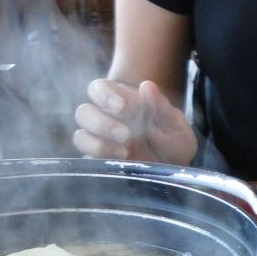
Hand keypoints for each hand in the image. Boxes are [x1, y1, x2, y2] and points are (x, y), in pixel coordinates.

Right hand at [73, 79, 197, 164]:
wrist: (174, 169)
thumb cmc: (173, 141)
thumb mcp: (176, 125)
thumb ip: (162, 106)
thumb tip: (147, 85)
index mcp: (121, 101)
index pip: (99, 89)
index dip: (104, 95)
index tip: (121, 106)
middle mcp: (105, 119)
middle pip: (83, 112)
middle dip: (101, 123)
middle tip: (125, 135)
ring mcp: (100, 142)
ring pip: (80, 137)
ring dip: (98, 144)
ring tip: (125, 153)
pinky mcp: (99, 163)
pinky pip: (86, 161)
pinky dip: (98, 162)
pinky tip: (118, 165)